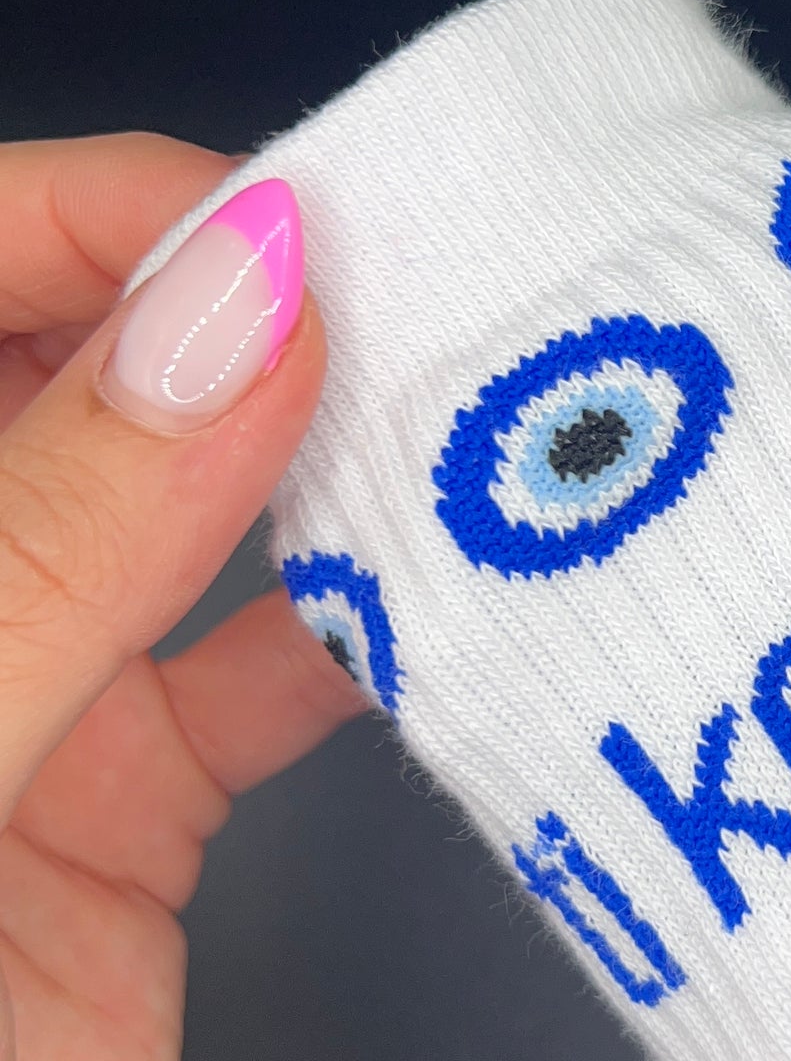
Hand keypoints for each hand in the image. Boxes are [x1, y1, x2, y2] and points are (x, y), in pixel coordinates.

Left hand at [0, 135, 361, 1060]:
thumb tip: (244, 296)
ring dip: (320, 478)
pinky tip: (452, 606)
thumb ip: (53, 532)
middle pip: (77, 382)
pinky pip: (245, 690)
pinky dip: (356, 642)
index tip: (314, 224)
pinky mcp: (104, 839)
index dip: (112, 222)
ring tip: (474, 425)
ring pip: (181, 527)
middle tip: (436, 299)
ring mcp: (0, 719)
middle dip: (248, 327)